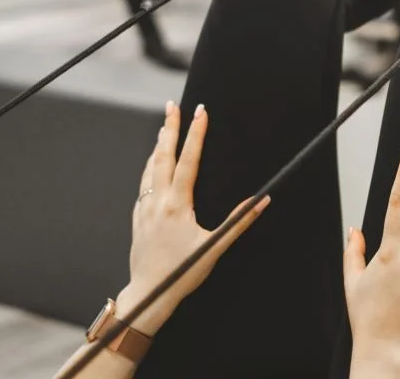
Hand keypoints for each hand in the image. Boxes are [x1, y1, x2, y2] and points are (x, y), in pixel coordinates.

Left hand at [117, 102, 268, 334]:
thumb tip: (261, 200)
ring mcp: (145, 209)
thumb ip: (238, 222)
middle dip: (169, 127)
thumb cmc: (182, 273)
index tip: (201, 112)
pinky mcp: (138, 218)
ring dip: (158, 145)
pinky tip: (153, 166)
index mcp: (178, 205)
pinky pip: (144, 185)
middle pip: (163, 155)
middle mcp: (158, 202)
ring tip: (164, 127)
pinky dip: (150, 168)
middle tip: (173, 105)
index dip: (196, 134)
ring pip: (150, 168)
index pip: (189, 160)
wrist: (148, 294)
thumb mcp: (214, 247)